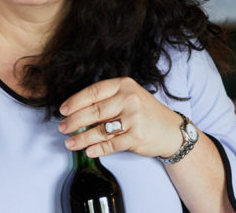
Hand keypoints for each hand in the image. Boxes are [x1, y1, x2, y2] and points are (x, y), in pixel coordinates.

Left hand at [58, 77, 183, 158]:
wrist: (172, 130)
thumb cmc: (145, 112)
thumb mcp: (129, 96)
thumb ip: (107, 99)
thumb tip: (75, 111)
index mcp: (124, 85)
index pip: (93, 92)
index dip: (75, 102)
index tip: (62, 110)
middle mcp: (129, 99)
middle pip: (93, 111)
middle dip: (74, 121)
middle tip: (62, 128)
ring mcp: (134, 118)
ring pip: (100, 130)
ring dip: (81, 138)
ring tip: (69, 143)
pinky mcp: (136, 137)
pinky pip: (111, 144)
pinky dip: (97, 149)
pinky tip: (88, 151)